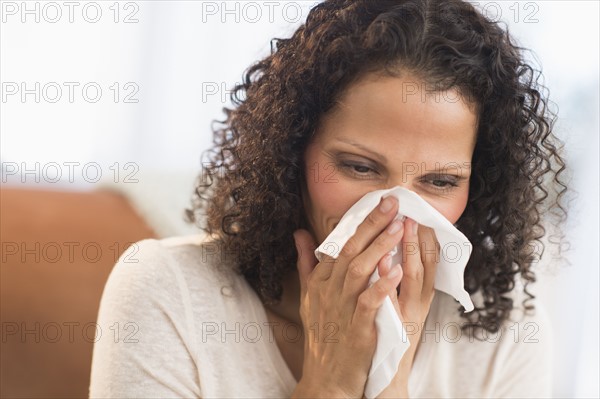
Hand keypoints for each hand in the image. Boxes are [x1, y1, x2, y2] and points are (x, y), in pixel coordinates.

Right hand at [291, 196, 405, 398]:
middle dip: (372, 224)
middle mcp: (329, 291)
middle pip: (350, 250)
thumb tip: (300, 233)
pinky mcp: (356, 329)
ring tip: (398, 228)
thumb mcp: (309, 295)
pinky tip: (397, 271)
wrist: (326, 376)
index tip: (378, 202)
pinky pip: (368, 303)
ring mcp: (341, 309)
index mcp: (320, 281)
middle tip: (393, 203)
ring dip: (379, 248)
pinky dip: (381, 286)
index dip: (359, 221)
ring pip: (359, 271)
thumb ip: (307, 262)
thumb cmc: (322, 333)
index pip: (338, 243)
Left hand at [376, 220, 439, 397]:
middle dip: (417, 237)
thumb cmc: (380, 338)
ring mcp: (406, 318)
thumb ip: (384, 280)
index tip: (413, 212)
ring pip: (413, 280)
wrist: (377, 380)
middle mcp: (415, 305)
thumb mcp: (386, 306)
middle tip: (409, 211)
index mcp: (413, 297)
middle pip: (422, 265)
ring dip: (408, 252)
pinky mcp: (393, 331)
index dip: (421, 236)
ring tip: (401, 227)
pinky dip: (389, 283)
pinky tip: (384, 265)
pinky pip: (392, 304)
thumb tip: (379, 253)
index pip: (422, 261)